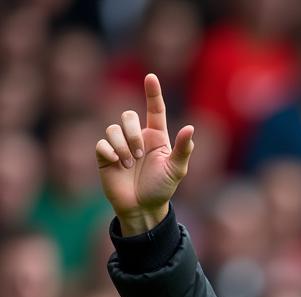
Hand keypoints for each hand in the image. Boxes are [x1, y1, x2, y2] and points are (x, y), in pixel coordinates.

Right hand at [95, 73, 193, 235]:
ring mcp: (120, 146)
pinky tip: (118, 165)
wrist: (142, 208)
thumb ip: (183, 150)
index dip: (152, 93)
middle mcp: (137, 137)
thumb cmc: (161, 189)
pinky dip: (110, 152)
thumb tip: (190, 128)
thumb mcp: (176, 171)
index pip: (154, 110)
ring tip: (130, 164)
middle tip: (139, 155)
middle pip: (127, 115)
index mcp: (156, 138)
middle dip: (131, 132)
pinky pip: (102, 143)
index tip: (151, 77)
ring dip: (122, 146)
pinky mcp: (105, 156)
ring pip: (113, 128)